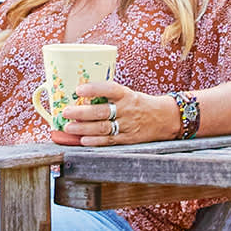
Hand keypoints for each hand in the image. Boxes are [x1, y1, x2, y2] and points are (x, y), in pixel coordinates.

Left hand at [52, 79, 175, 147]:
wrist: (164, 118)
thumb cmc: (140, 104)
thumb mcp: (128, 94)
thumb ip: (109, 96)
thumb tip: (82, 96)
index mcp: (127, 95)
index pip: (109, 89)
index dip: (94, 89)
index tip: (78, 89)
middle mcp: (127, 109)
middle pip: (102, 111)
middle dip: (81, 112)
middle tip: (66, 112)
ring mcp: (127, 125)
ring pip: (103, 128)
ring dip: (83, 128)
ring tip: (69, 127)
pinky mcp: (128, 139)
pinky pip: (109, 140)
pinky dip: (95, 141)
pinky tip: (83, 140)